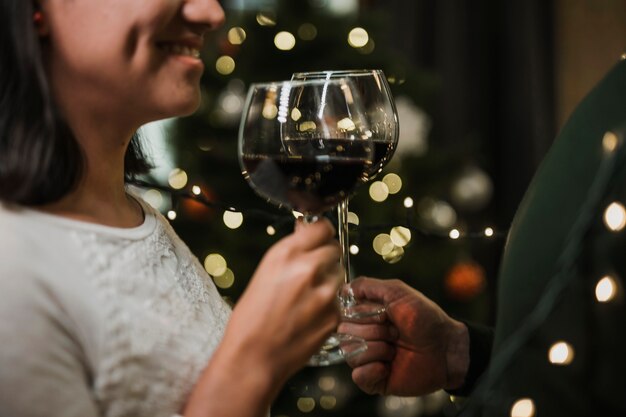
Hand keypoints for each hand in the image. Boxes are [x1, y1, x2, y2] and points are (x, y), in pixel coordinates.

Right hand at [225, 218, 341, 379]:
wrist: (253, 359)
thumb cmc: (251, 319)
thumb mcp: (265, 273)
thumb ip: (291, 251)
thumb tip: (306, 231)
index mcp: (286, 254)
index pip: (322, 227)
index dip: (320, 233)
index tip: (318, 239)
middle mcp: (308, 268)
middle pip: (334, 249)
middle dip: (325, 257)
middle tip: (311, 272)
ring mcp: (325, 293)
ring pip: (339, 273)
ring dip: (329, 280)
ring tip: (307, 298)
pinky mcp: (334, 315)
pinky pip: (339, 300)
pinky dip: (329, 305)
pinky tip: (309, 316)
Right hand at [338, 277, 468, 395]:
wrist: (446, 348)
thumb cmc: (425, 318)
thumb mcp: (397, 292)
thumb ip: (367, 285)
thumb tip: (343, 288)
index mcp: (366, 317)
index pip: (344, 314)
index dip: (363, 314)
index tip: (384, 313)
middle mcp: (364, 336)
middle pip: (344, 333)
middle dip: (373, 331)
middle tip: (395, 333)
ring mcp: (368, 358)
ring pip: (350, 353)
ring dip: (376, 349)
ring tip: (395, 349)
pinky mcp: (375, 380)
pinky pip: (358, 376)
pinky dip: (371, 370)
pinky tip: (387, 367)